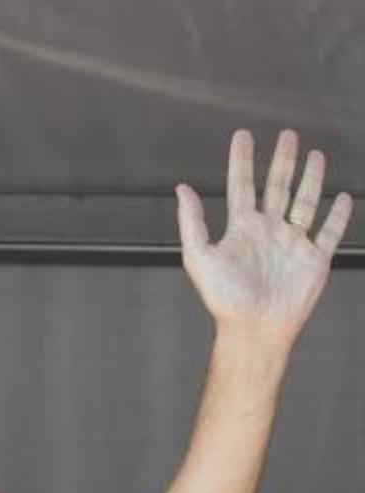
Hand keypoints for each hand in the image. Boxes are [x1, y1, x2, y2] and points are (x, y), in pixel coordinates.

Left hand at [175, 129, 353, 346]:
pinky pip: (329, 232)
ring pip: (305, 202)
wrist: (253, 328)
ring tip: (315, 154)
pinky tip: (343, 196)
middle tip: (288, 134)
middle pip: (278, 186)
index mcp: (241, 228)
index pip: (242, 185)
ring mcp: (292, 243)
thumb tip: (181, 188)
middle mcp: (268, 231)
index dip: (242, 160)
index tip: (242, 135)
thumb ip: (191, 221)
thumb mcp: (199, 256)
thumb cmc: (223, 298)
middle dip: (283, 160)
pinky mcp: (315, 259)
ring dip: (312, 178)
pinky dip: (337, 215)